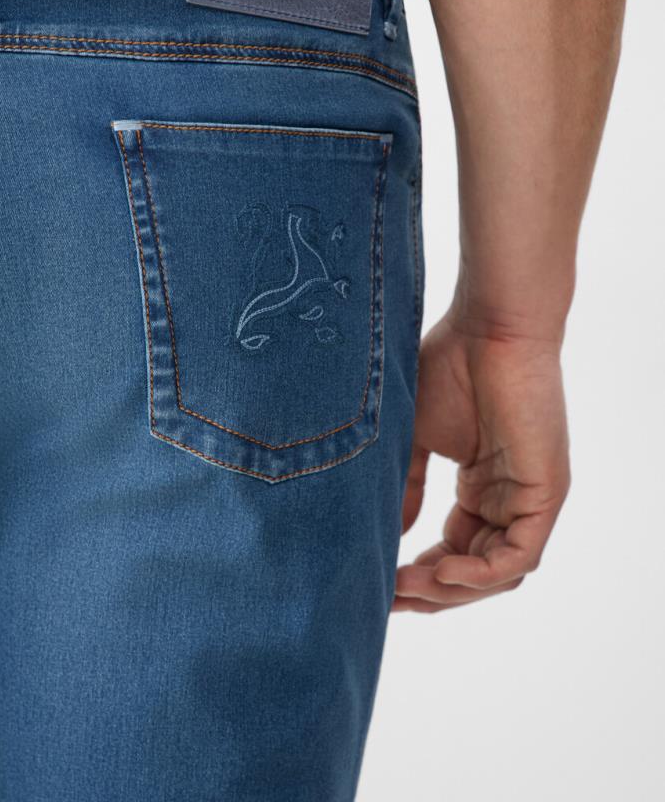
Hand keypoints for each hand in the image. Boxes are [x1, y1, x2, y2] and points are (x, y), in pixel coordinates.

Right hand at [393, 307, 570, 612]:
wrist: (487, 326)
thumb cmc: (450, 366)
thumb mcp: (415, 439)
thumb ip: (407, 488)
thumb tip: (389, 537)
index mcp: (482, 486)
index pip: (456, 550)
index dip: (420, 575)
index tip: (380, 584)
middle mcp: (509, 498)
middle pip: (476, 571)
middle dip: (431, 592)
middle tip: (387, 599)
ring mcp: (530, 497)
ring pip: (498, 573)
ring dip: (451, 589)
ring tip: (405, 587)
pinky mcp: (545, 492)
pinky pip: (519, 556)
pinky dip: (480, 574)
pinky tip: (440, 571)